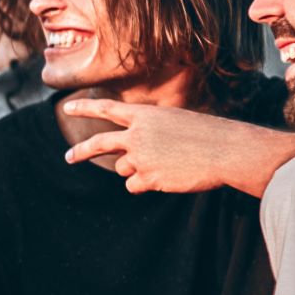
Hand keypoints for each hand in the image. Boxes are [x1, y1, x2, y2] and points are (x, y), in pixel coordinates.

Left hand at [60, 97, 294, 194]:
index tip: (67, 109)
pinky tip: (168, 177)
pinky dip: (147, 184)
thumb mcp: (175, 123)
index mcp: (145, 116)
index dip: (86, 109)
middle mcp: (137, 135)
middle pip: (99, 144)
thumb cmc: (207, 135)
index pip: (107, 110)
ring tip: (166, 164)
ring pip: (124, 169)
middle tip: (68, 158)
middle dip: (81, 152)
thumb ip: (148, 134)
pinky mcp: (148, 178)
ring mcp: (141, 157)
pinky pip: (134, 186)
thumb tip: (128, 159)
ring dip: (139, 170)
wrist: (226, 150)